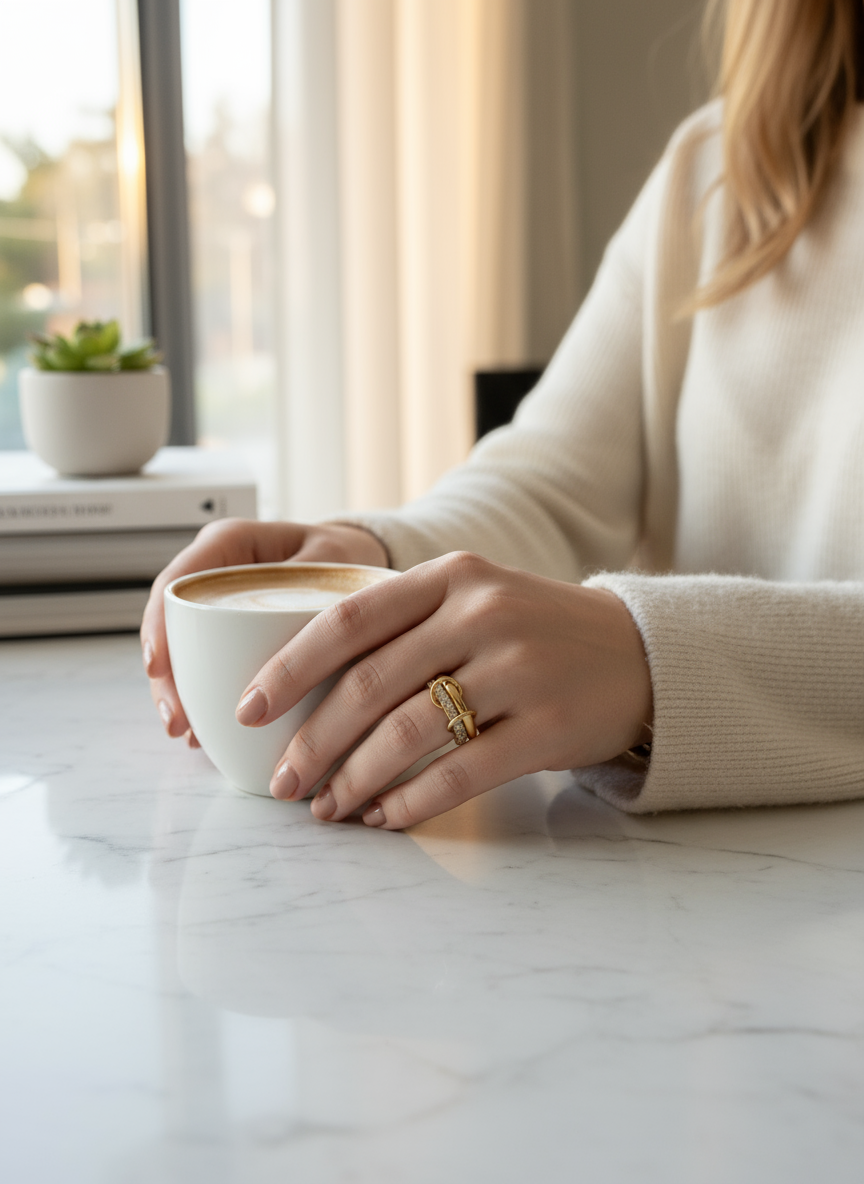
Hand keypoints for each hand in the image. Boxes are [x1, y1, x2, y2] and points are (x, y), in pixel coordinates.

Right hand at [141, 519, 387, 743]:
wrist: (359, 568)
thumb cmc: (345, 556)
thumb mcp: (335, 563)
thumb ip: (313, 592)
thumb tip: (304, 647)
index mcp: (230, 544)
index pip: (177, 581)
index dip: (158, 624)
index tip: (158, 666)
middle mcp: (216, 575)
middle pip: (172, 626)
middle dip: (165, 676)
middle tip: (177, 720)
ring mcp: (220, 609)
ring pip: (184, 653)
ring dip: (180, 695)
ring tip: (188, 735)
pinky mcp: (230, 638)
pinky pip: (207, 667)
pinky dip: (204, 699)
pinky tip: (205, 733)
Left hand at [235, 551, 652, 828]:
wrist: (639, 654)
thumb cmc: (537, 632)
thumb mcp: (474, 600)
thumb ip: (404, 625)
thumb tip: (308, 691)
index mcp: (451, 577)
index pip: (348, 618)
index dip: (289, 667)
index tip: (249, 708)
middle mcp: (482, 613)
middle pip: (369, 684)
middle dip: (312, 740)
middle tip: (283, 780)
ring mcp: (519, 668)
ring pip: (408, 732)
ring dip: (354, 779)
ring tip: (327, 808)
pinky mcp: (548, 726)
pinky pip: (460, 772)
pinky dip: (411, 801)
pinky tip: (385, 816)